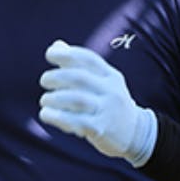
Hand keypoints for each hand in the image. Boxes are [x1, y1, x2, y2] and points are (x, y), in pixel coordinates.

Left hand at [38, 40, 157, 166]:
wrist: (135, 134)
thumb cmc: (108, 103)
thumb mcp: (101, 82)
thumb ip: (78, 65)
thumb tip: (56, 46)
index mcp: (111, 76)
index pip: (88, 59)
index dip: (67, 54)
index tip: (49, 54)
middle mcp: (111, 91)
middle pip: (79, 77)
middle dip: (56, 76)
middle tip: (44, 80)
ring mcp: (107, 110)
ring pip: (76, 99)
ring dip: (54, 98)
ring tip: (44, 100)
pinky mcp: (100, 129)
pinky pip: (75, 121)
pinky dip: (56, 116)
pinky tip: (46, 114)